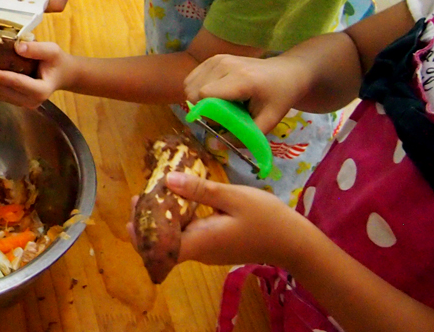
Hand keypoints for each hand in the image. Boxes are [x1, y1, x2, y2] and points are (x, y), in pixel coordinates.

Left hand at [0, 41, 69, 108]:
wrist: (61, 74)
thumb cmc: (56, 61)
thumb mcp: (52, 51)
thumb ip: (37, 49)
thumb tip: (18, 46)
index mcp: (40, 91)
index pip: (17, 83)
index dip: (0, 77)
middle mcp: (30, 101)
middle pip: (2, 92)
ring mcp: (22, 103)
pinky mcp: (15, 100)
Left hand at [131, 172, 310, 268]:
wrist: (294, 242)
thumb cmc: (267, 218)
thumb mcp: (233, 197)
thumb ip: (199, 190)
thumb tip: (168, 181)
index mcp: (201, 243)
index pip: (159, 247)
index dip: (142, 230)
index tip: (138, 205)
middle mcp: (200, 252)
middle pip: (162, 244)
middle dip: (147, 222)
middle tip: (142, 196)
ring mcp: (207, 251)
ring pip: (174, 240)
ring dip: (162, 220)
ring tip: (155, 194)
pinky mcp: (214, 246)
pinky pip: (188, 236)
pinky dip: (178, 221)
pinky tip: (178, 201)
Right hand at [184, 54, 312, 133]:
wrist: (286, 72)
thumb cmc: (279, 98)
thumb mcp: (268, 122)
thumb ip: (244, 136)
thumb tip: (216, 146)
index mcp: (242, 80)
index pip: (204, 95)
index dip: (206, 113)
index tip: (219, 121)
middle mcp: (226, 65)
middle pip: (193, 90)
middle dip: (200, 108)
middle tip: (219, 115)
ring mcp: (218, 59)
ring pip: (189, 83)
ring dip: (196, 99)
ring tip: (217, 104)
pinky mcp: (213, 58)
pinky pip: (192, 77)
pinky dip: (196, 89)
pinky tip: (213, 94)